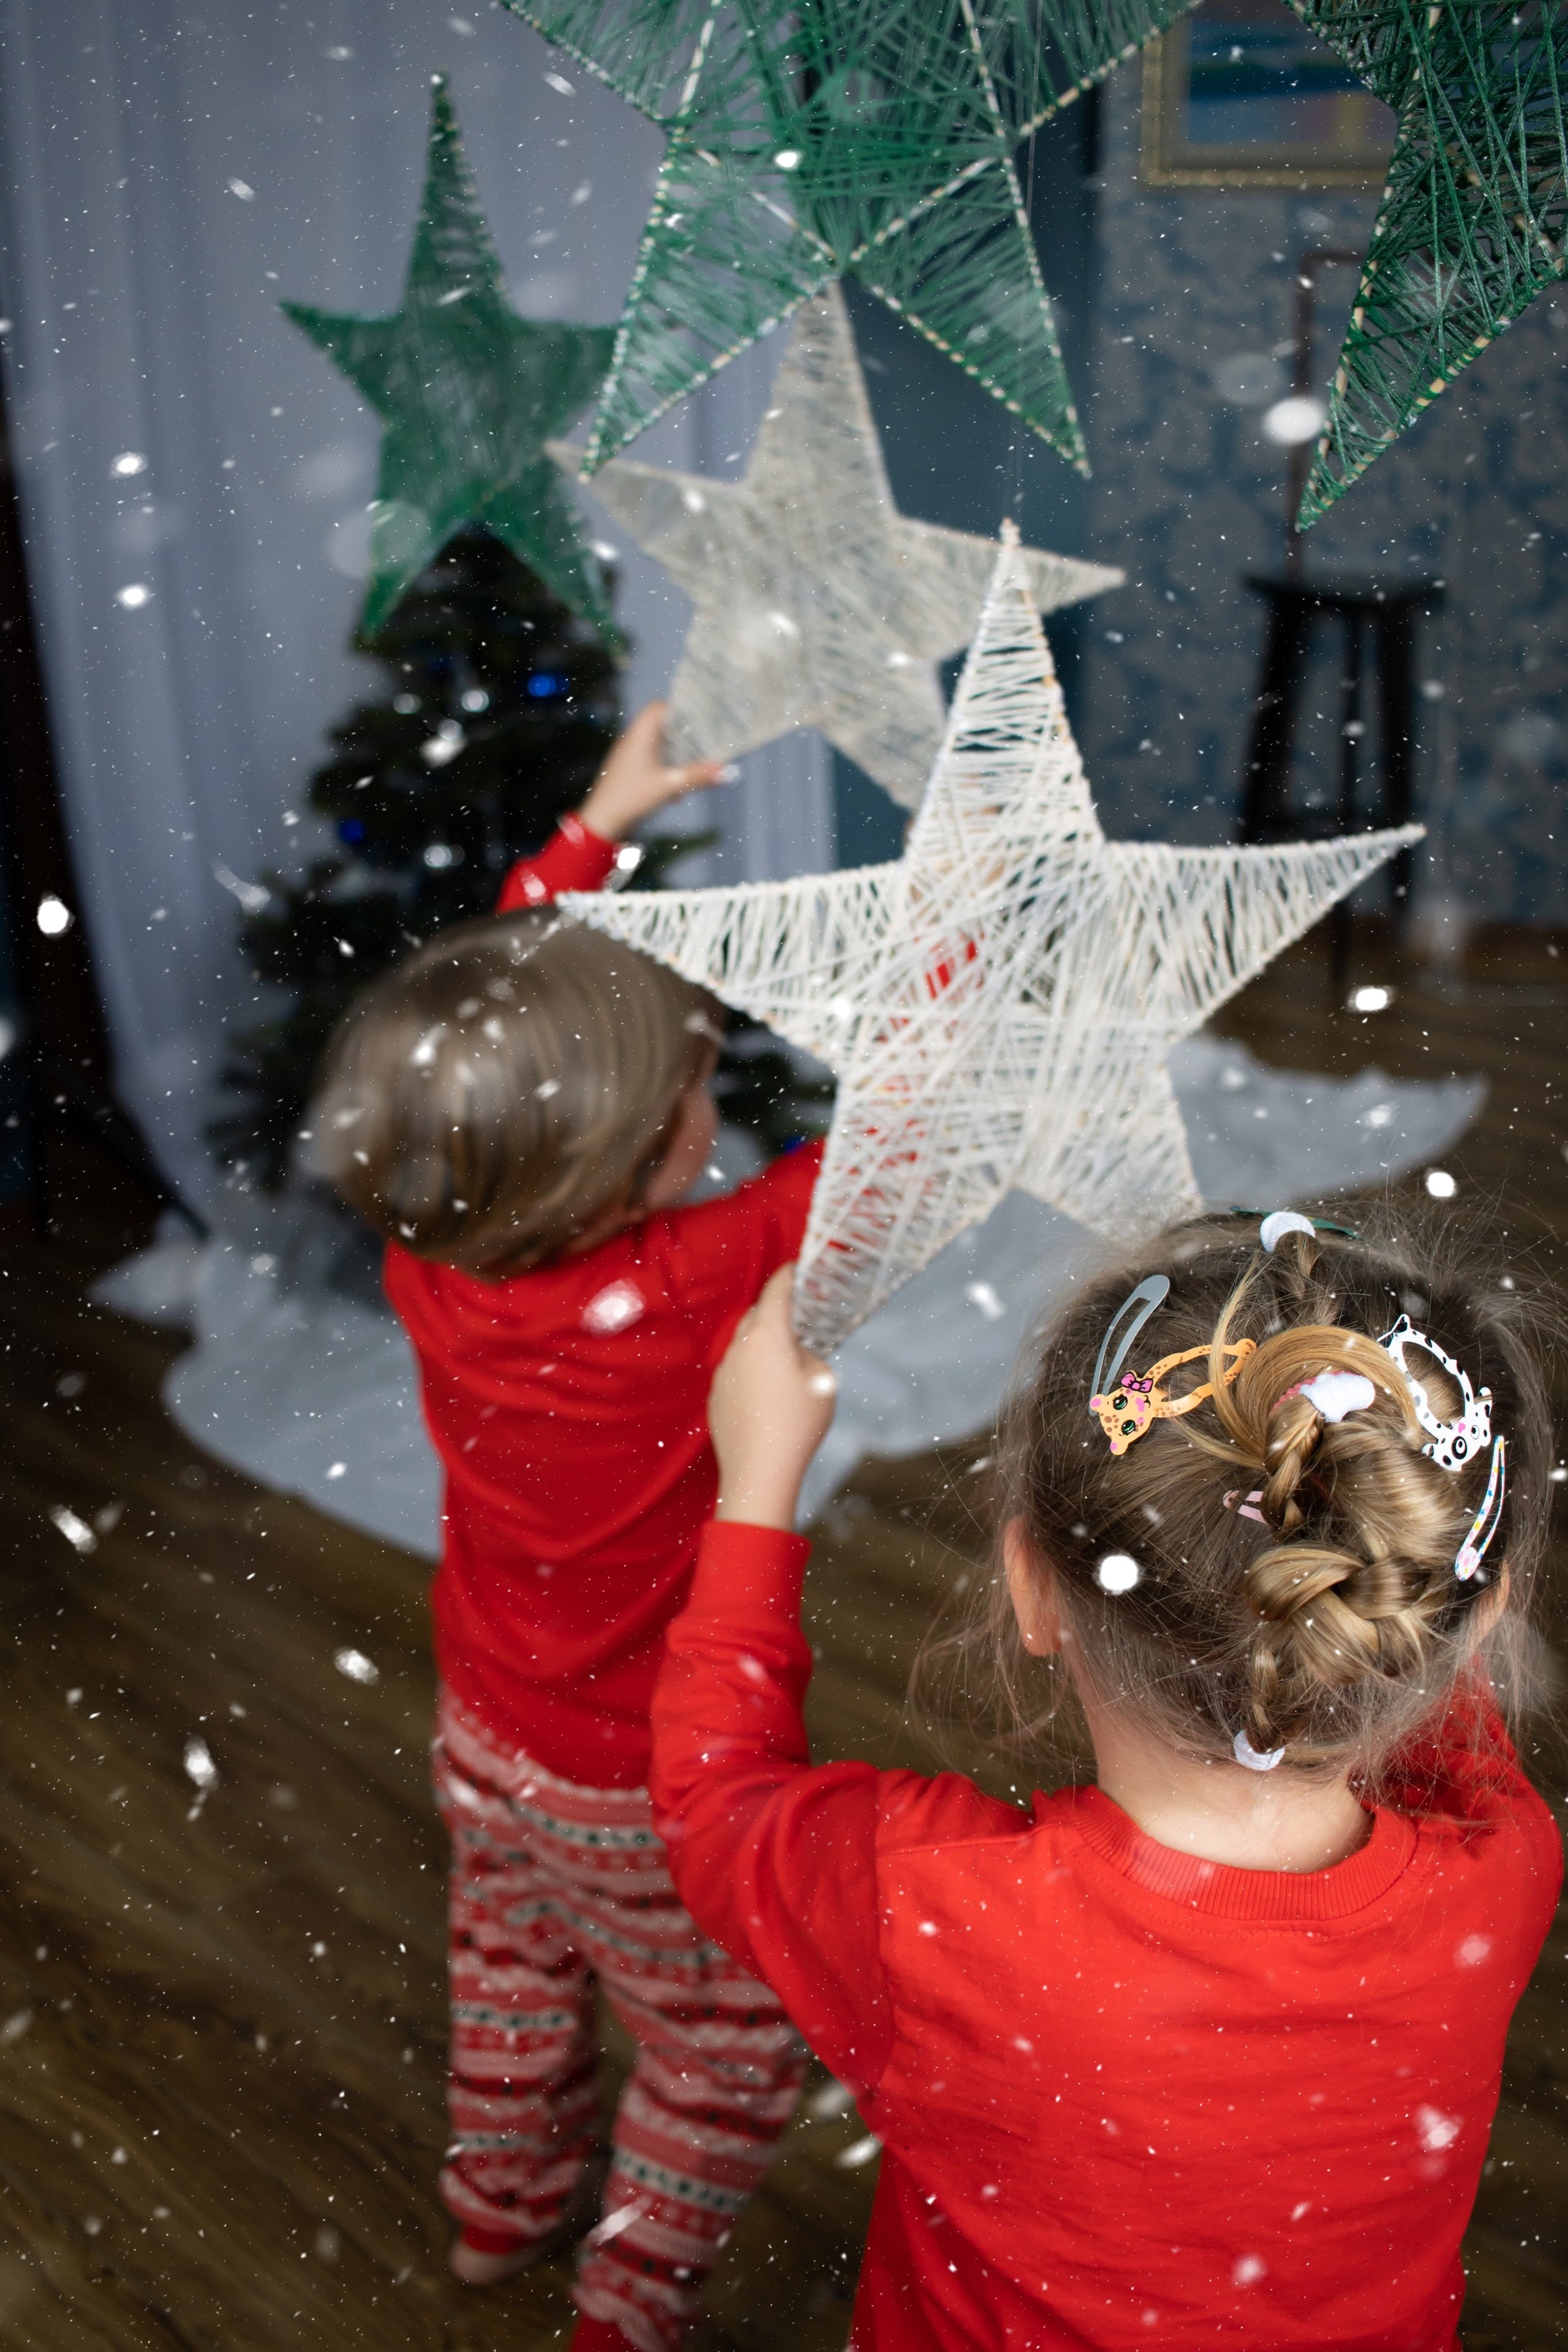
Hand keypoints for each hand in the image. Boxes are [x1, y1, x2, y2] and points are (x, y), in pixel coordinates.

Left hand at [577, 701, 729, 841]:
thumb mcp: (670, 786)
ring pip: (659, 747)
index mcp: (640, 734)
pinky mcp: (630, 772)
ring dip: (677, 757)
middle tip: (706, 744)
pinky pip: (653, 763)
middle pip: (662, 727)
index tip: (700, 719)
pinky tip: (677, 792)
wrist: (601, 822)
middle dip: (684, 737)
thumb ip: (698, 776)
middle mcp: (634, 740)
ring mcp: (630, 756)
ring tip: (696, 768)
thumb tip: (726, 772)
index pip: (659, 707)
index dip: (679, 709)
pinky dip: (667, 771)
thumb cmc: (632, 796)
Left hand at [709, 1265, 836, 1530]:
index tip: (796, 1267)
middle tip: (797, 1317)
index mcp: (768, 1336)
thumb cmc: (797, 1425)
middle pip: (756, 1316)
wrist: (758, 1472)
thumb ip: (809, 1355)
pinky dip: (751, 1371)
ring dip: (763, 1345)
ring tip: (785, 1364)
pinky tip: (768, 1395)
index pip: (776, 1292)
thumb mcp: (822, 1382)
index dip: (788, 1275)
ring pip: (744, 1345)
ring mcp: (724, 1372)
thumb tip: (795, 1352)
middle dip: (775, 1311)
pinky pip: (736, 1372)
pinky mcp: (716, 1396)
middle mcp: (740, 1348)